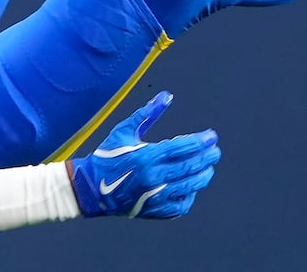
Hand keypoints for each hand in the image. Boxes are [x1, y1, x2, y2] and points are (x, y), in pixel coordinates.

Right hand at [70, 92, 219, 218]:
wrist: (91, 189)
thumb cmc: (107, 157)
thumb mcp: (124, 131)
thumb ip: (147, 113)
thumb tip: (166, 96)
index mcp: (146, 156)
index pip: (181, 148)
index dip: (200, 142)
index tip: (211, 136)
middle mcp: (153, 177)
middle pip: (189, 167)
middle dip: (206, 158)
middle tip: (215, 151)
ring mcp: (154, 196)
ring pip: (188, 187)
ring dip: (202, 176)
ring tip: (209, 168)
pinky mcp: (153, 210)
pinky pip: (179, 205)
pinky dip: (188, 196)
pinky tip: (192, 187)